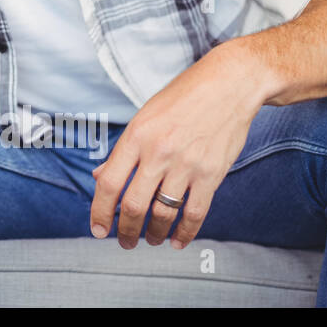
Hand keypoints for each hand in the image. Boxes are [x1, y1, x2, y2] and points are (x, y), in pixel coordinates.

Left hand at [88, 42, 271, 249]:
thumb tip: (100, 177)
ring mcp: (187, 165)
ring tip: (148, 240)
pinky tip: (177, 241)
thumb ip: (123, 151)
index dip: (100, 211)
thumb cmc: (182, 98)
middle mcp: (159, 152)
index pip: (109, 183)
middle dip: (125, 231)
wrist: (229, 84)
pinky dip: (185, 233)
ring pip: (163, 214)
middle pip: (134, 205)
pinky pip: (195, 213)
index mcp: (136, 136)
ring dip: (153, 234)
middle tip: (123, 241)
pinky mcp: (212, 174)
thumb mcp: (144, 117)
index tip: (97, 229)